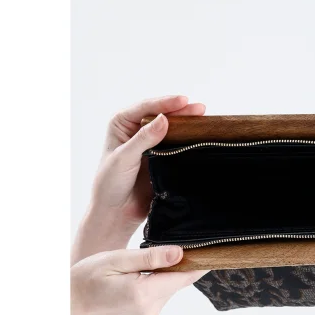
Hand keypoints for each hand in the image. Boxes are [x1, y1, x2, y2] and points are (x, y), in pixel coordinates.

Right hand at [71, 245, 205, 314]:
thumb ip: (151, 257)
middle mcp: (150, 307)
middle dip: (181, 262)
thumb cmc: (89, 276)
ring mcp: (148, 313)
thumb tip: (180, 254)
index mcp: (144, 294)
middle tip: (177, 241)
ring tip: (149, 258)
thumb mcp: (119, 259)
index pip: (184, 276)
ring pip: (171, 285)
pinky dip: (159, 278)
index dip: (199, 261)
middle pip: (180, 280)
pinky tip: (144, 270)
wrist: (71, 300)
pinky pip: (162, 290)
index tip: (212, 247)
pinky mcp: (146, 312)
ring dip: (168, 270)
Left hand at [73, 95, 204, 261]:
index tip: (183, 101)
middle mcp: (136, 130)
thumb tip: (164, 119)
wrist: (116, 213)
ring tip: (204, 118)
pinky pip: (177, 144)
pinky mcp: (162, 157)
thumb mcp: (124, 158)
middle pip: (162, 114)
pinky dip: (188, 139)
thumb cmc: (110, 184)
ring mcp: (151, 143)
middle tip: (200, 109)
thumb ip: (143, 138)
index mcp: (122, 123)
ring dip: (187, 123)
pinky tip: (200, 136)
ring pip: (171, 128)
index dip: (166, 103)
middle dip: (181, 110)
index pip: (146, 108)